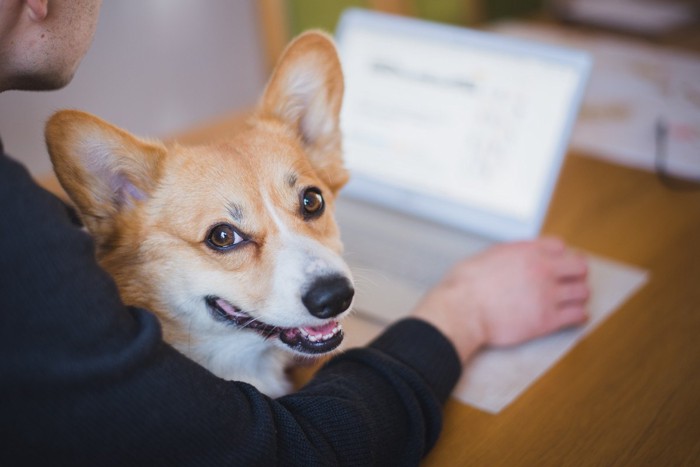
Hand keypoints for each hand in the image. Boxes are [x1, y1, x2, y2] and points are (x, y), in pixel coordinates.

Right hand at [411, 237, 589, 363]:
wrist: (462, 310)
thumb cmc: (465, 285)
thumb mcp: (487, 256)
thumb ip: (508, 254)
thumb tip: (513, 257)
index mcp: (527, 252)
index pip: (560, 246)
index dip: (559, 254)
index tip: (558, 261)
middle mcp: (542, 270)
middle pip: (579, 267)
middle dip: (577, 272)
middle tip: (572, 279)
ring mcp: (547, 295)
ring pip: (582, 291)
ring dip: (579, 294)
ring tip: (574, 299)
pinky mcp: (547, 320)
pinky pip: (577, 315)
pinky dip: (578, 315)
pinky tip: (575, 316)